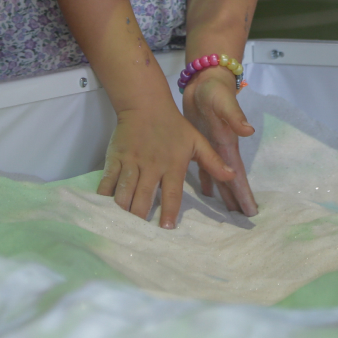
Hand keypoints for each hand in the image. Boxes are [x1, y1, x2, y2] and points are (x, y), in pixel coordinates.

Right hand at [97, 100, 231, 228]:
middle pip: (143, 197)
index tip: (167, 229)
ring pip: (124, 191)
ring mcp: (131, 162)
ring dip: (123, 210)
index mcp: (172, 164)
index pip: (171, 193)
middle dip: (140, 217)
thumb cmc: (173, 126)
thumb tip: (232, 176)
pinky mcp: (115, 157)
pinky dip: (105, 195)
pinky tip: (105, 208)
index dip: (169, 212)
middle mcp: (151, 166)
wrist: (145, 104)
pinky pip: (108, 180)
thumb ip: (213, 161)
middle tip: (139, 234)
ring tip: (122, 226)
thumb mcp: (197, 141)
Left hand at [182, 66, 257, 214]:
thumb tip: (249, 130)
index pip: (237, 174)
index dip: (244, 193)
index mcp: (228, 144)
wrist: (204, 78)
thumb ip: (235, 116)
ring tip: (225, 215)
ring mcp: (211, 147)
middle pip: (229, 181)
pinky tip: (204, 194)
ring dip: (222, 195)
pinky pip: (202, 167)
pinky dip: (204, 182)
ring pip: (217, 177)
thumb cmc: (215, 90)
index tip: (251, 213)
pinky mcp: (199, 142)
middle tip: (241, 224)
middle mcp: (221, 150)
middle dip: (236, 201)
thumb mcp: (224, 101)